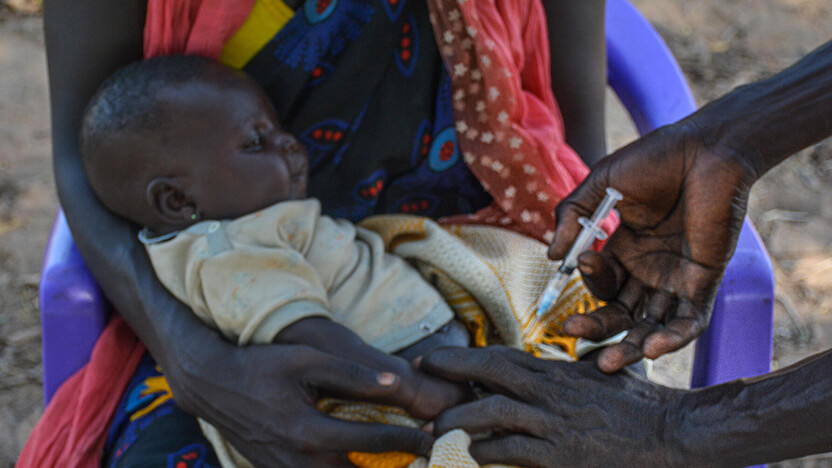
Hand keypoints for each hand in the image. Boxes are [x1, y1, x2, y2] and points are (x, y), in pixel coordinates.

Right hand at [163, 318, 434, 466]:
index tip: (434, 434)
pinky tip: (367, 464)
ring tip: (404, 464)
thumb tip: (396, 384)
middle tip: (429, 458)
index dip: (410, 439)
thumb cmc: (262, 367)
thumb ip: (351, 374)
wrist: (214, 386)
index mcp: (310, 432)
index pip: (374, 441)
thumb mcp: (305, 360)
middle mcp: (301, 463)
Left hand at [421, 346, 688, 466]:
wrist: (674, 435)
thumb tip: (541, 371)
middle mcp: (550, 392)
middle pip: (489, 374)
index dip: (462, 357)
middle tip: (420, 380)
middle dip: (450, 373)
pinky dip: (488, 452)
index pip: (499, 357)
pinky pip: (513, 452)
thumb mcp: (598, 377)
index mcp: (556, 371)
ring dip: (460, 420)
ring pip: (492, 414)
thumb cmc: (639, 405)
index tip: (432, 358)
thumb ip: (565, 373)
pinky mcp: (561, 456)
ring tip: (437, 429)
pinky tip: (474, 455)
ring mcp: (554, 424)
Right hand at [549, 121, 756, 371]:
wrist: (706, 149)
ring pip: (652, 325)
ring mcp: (677, 277)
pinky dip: (674, 338)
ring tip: (608, 364)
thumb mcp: (601, 185)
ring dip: (631, 347)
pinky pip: (691, 320)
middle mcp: (649, 269)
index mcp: (625, 249)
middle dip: (598, 327)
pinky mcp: (705, 281)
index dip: (587, 280)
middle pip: (621, 312)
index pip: (600, 282)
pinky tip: (653, 348)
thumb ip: (572, 217)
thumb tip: (552, 258)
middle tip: (574, 333)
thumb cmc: (654, 159)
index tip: (580, 262)